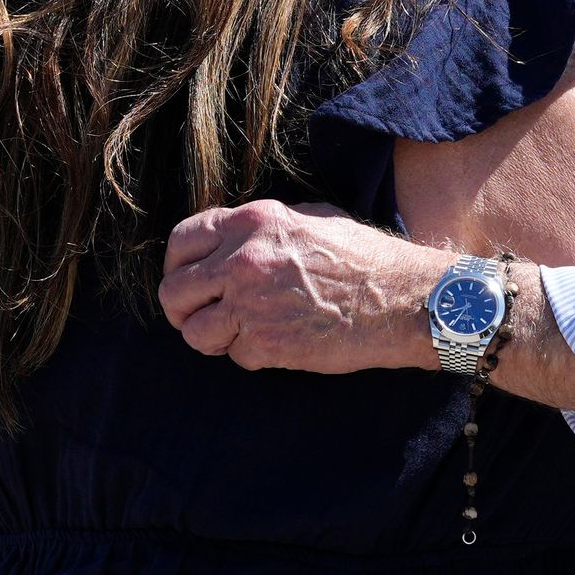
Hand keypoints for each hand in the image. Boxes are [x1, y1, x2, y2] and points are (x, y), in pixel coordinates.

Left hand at [159, 200, 448, 372]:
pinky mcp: (266, 344)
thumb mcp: (309, 219)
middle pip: (174, 292)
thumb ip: (261, 229)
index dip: (175, 265)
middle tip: (200, 316)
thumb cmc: (363, 258)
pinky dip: (249, 355)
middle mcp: (243, 261)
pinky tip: (275, 344)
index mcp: (253, 222)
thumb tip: (228, 242)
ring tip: (234, 335)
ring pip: (194, 331)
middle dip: (182, 308)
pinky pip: (233, 355)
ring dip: (210, 337)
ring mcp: (251, 305)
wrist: (400, 300)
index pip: (181, 240)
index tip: (186, 279)